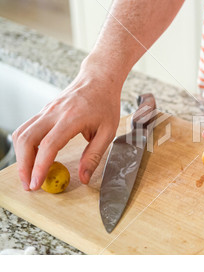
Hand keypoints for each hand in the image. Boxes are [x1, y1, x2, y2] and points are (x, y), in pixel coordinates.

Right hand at [12, 60, 121, 190]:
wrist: (98, 79)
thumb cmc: (105, 104)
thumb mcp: (108, 131)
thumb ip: (94, 155)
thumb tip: (83, 178)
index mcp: (72, 118)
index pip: (49, 144)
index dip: (40, 166)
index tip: (37, 183)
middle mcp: (54, 113)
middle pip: (27, 139)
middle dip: (23, 165)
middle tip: (29, 185)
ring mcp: (45, 111)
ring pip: (21, 133)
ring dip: (20, 157)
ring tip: (28, 175)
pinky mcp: (43, 112)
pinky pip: (26, 129)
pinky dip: (24, 146)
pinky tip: (32, 159)